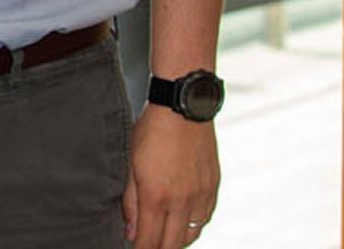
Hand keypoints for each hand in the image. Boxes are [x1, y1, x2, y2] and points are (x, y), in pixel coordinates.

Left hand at [123, 107, 218, 247]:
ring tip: (162, 240)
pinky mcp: (214, 187)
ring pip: (192, 235)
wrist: (183, 108)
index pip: (149, 240)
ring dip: (177, 242)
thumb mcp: (130, 164)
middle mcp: (183, 201)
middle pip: (173, 244)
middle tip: (146, 247)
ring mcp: (201, 195)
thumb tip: (130, 233)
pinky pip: (205, 219)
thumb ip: (130, 202)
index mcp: (157, 196)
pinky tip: (182, 224)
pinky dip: (193, 227)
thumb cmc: (150, 133)